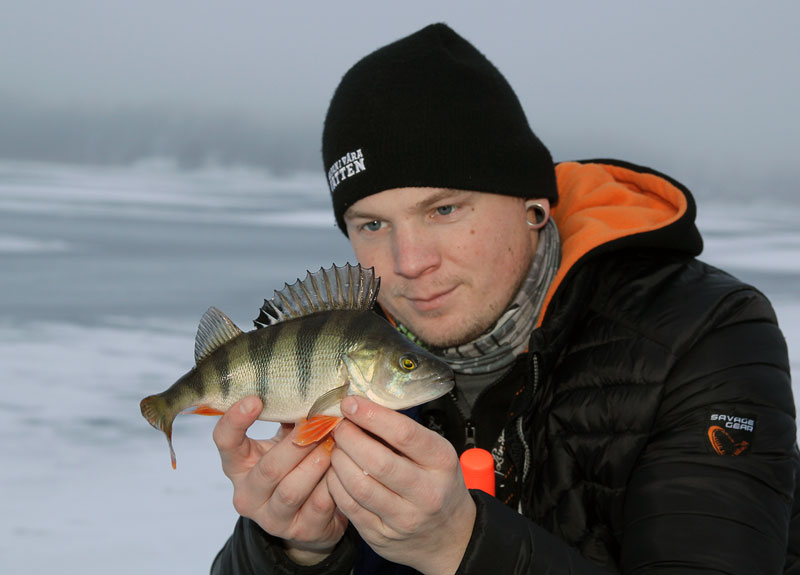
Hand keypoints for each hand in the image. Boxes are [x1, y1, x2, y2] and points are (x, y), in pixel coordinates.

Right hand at [213, 396, 347, 564]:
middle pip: (269, 468)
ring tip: (336, 441)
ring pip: (294, 489)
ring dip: (318, 462)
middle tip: (322, 421)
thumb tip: (307, 381)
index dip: (236, 420)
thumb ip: (286, 417)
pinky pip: (320, 504)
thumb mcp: (282, 441)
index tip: (255, 398)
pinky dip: (335, 481)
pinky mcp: (300, 531)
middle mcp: (248, 495)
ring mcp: (272, 518)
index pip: (225, 442)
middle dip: (298, 443)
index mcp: (238, 466)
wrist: (309, 519)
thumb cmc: (294, 465)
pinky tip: (347, 464)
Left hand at [327, 396, 475, 574]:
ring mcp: (404, 518)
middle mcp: (427, 492)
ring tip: (336, 448)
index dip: (371, 415)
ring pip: (360, 486)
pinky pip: (350, 507)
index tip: (350, 403)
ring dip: (339, 461)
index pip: (404, 434)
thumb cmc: (438, 485)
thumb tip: (363, 408)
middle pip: (378, 461)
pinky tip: (336, 472)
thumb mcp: (436, 455)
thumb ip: (405, 434)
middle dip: (350, 438)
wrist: (450, 537)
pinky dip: (336, 485)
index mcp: (441, 462)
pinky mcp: (382, 536)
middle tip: (340, 427)